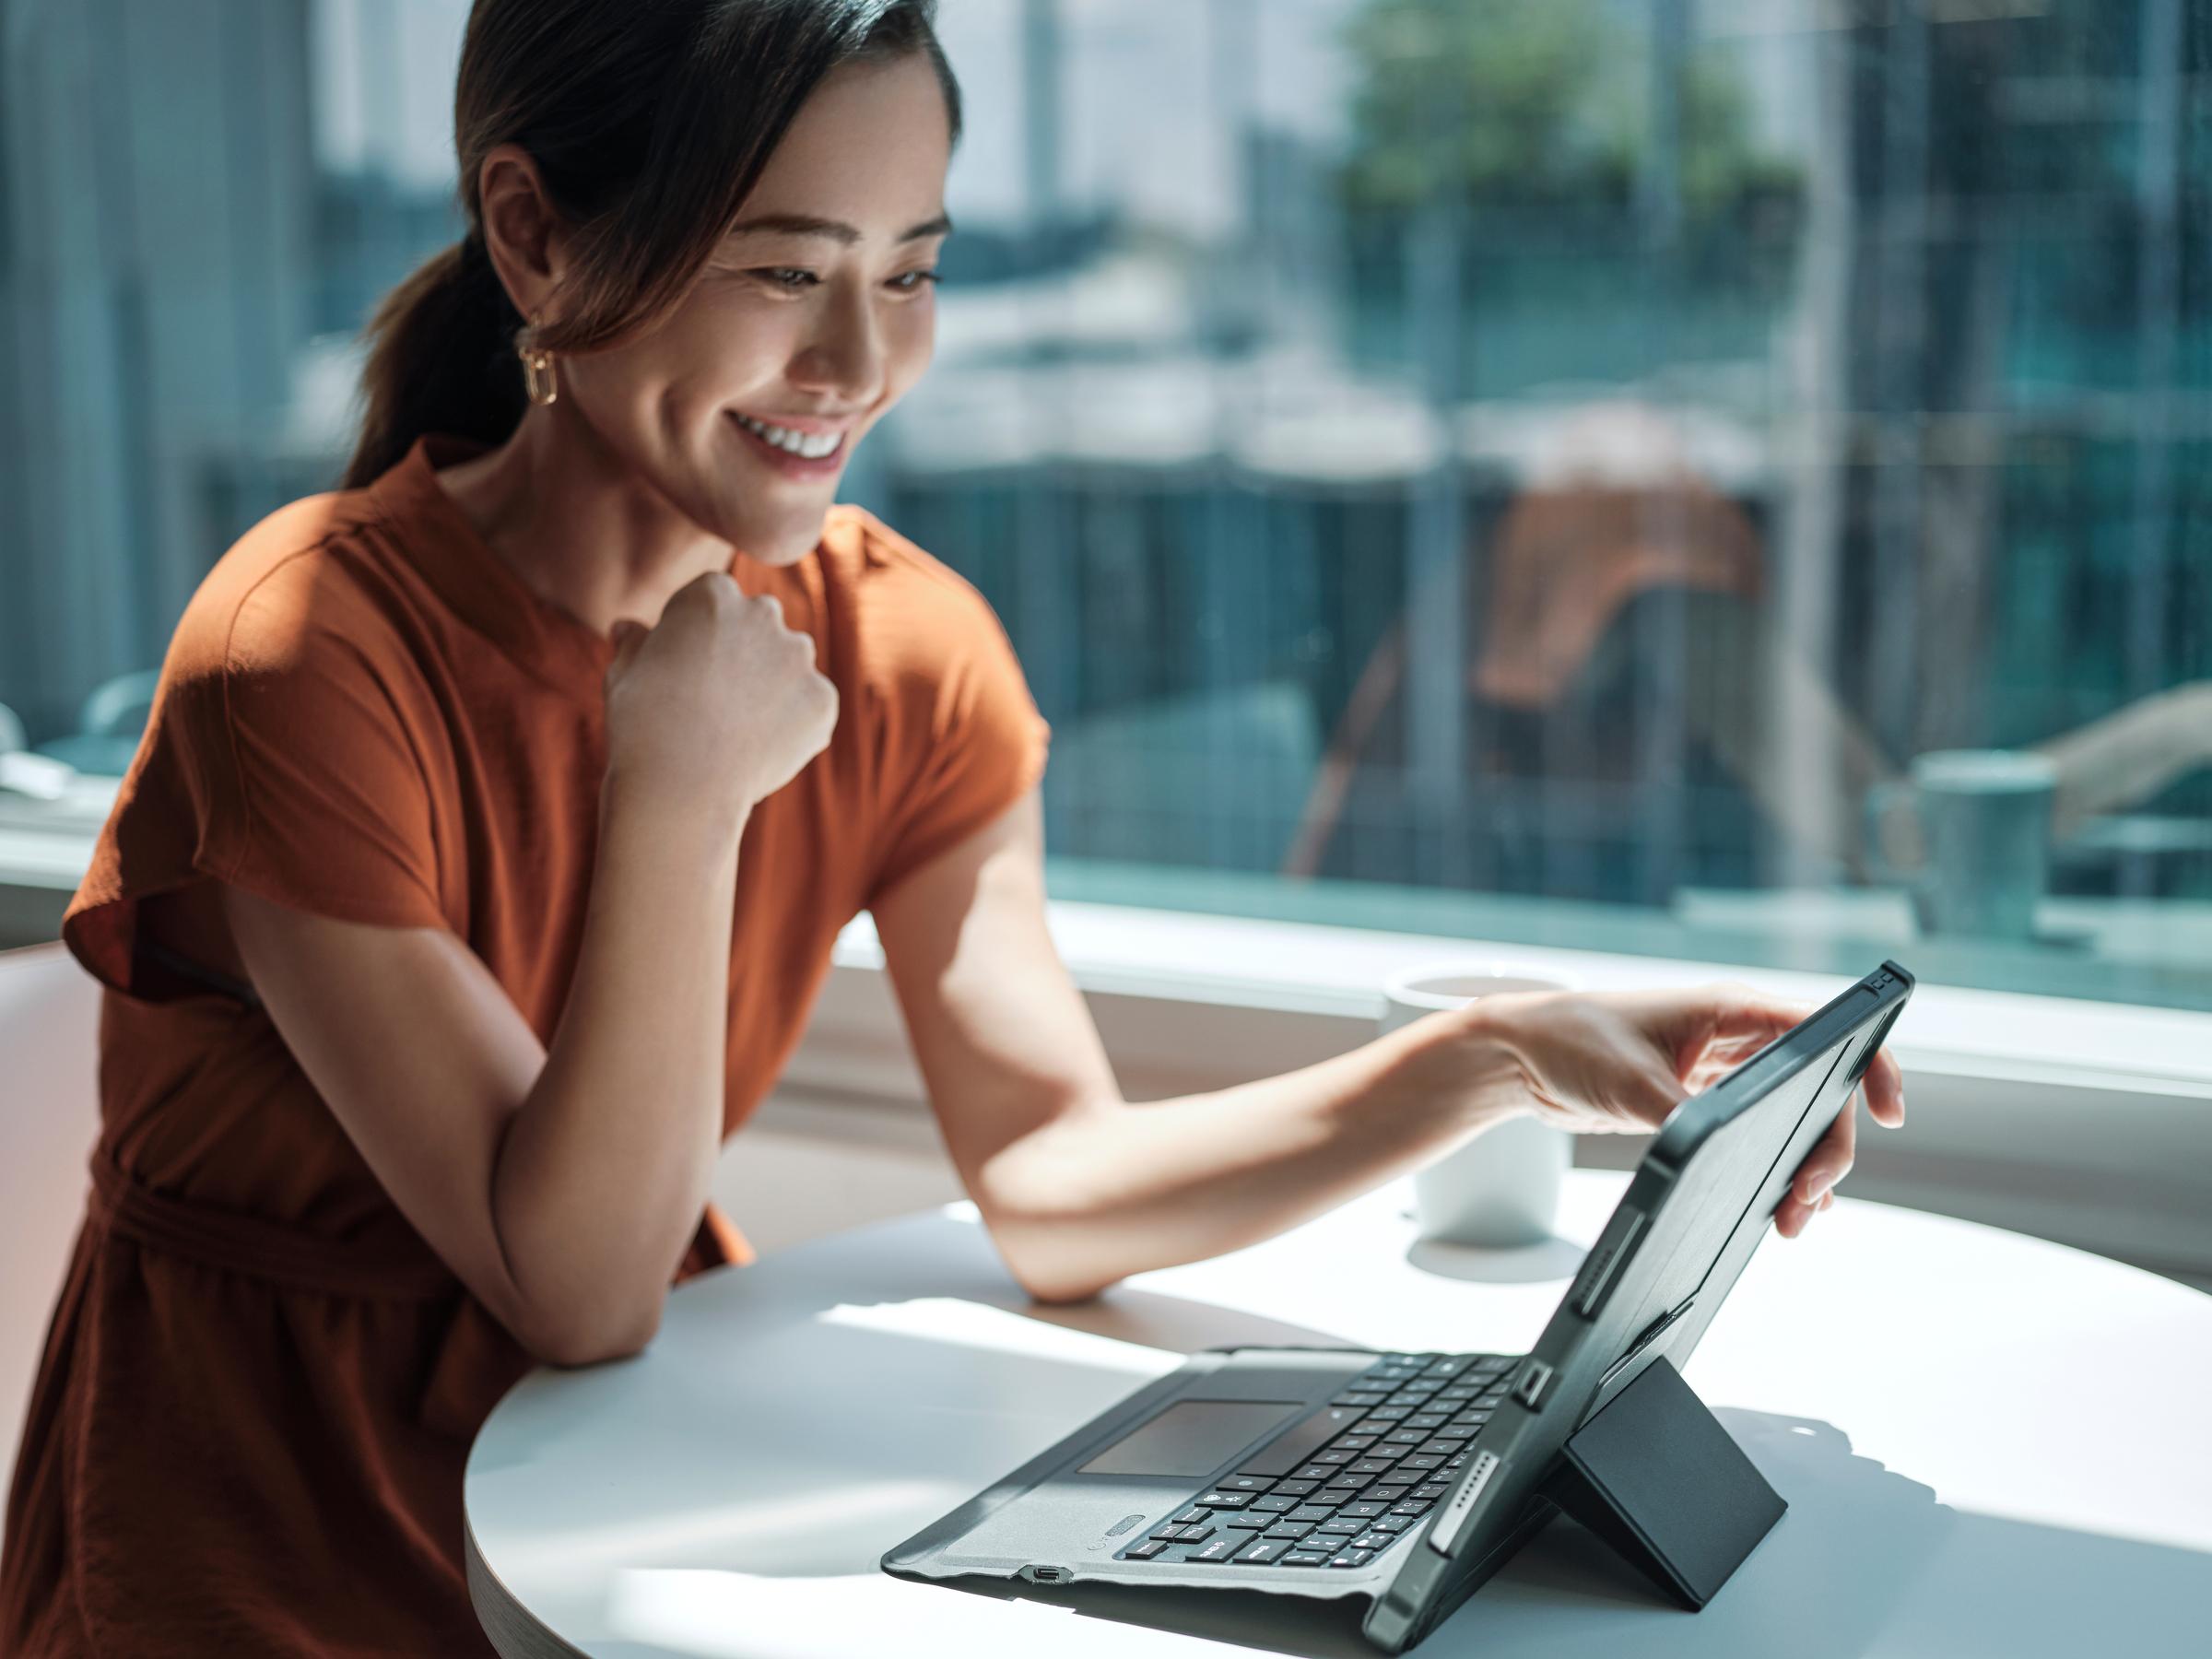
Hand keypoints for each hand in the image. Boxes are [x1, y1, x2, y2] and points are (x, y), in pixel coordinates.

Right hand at [601, 572, 837, 814]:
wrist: (681, 785)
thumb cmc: (642, 725)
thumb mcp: (624, 674)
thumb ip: (635, 643)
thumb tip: (627, 628)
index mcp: (713, 594)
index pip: (713, 603)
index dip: (696, 637)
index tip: (683, 670)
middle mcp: (764, 613)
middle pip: (758, 626)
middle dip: (743, 652)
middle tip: (715, 701)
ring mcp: (799, 657)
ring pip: (789, 665)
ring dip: (773, 685)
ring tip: (737, 729)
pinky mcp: (823, 700)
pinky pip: (810, 707)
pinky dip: (793, 724)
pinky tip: (760, 749)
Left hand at [1475, 981, 1905, 1238]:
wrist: (1519, 1056)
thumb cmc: (1568, 1040)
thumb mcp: (1629, 1082)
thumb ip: (1681, 1117)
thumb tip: (1721, 1155)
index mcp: (1729, 1009)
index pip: (1822, 1028)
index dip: (1869, 1065)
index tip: (1890, 1111)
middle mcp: (1736, 1036)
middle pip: (1817, 1088)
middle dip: (1828, 1144)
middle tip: (1811, 1195)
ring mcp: (1723, 1072)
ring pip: (1794, 1117)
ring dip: (1804, 1165)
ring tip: (1795, 1217)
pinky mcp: (1704, 1104)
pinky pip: (1762, 1135)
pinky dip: (1775, 1168)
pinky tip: (1780, 1205)